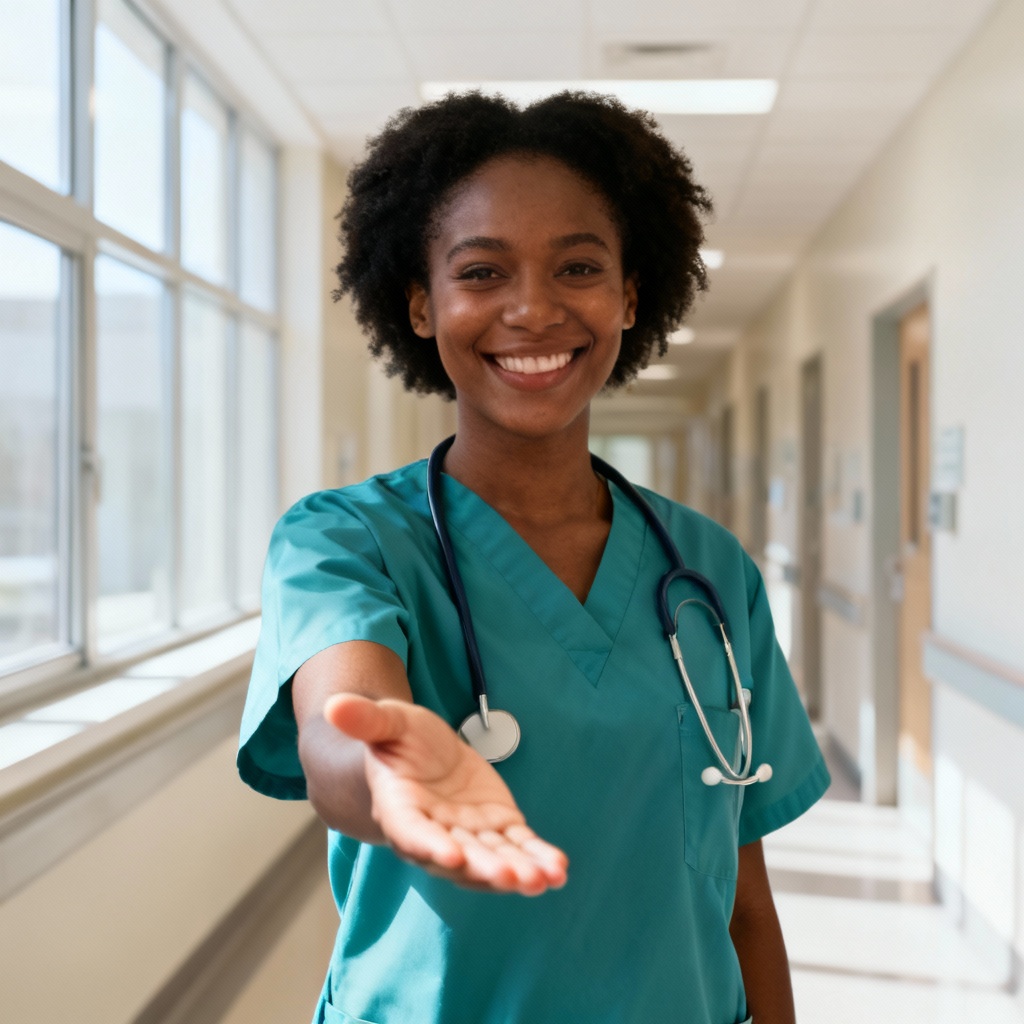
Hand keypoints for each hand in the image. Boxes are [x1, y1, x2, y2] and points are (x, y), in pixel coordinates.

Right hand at [324, 693, 567, 895]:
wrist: (418, 756)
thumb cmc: (396, 740)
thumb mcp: (385, 722)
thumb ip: (365, 720)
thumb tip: (333, 706)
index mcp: (401, 809)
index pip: (413, 832)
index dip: (431, 845)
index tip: (453, 854)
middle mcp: (435, 832)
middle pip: (459, 857)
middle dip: (484, 868)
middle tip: (510, 876)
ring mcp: (469, 834)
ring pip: (493, 859)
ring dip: (518, 871)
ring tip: (544, 879)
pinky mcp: (497, 827)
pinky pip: (518, 847)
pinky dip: (537, 858)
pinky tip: (558, 869)